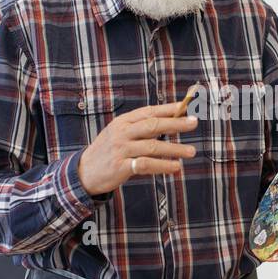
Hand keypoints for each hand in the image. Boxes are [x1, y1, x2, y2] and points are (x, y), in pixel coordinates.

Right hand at [77, 101, 198, 195]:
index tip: (187, 105)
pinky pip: (146, 165)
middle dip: (176, 123)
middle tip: (194, 123)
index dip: (169, 108)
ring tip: (191, 151)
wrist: (84, 172)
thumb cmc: (109, 152)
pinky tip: (176, 167)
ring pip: (153, 146)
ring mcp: (120, 149)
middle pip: (153, 125)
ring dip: (174, 148)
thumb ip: (142, 129)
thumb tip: (172, 121)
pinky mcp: (120, 167)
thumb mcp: (120, 134)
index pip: (150, 111)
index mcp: (123, 121)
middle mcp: (122, 132)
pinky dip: (163, 165)